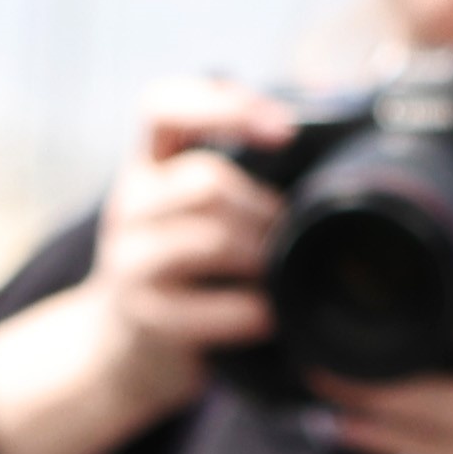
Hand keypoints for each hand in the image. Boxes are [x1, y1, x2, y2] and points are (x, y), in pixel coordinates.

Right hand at [0, 74, 295, 453]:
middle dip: (263, 208)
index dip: (221, 105)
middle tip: (289, 234)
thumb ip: (240, 172)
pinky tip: (269, 316)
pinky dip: (254, 311)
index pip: (163, 108)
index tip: (284, 128)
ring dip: (263, 255)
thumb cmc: (187, 270)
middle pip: (206, 182)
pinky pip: (217, 306)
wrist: (126, 349)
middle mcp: (129, 206)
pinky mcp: (146, 317)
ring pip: (213, 240)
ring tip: (280, 271)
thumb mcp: (194, 211)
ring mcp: (130, 263)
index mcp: (148, 166)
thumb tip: (326, 113)